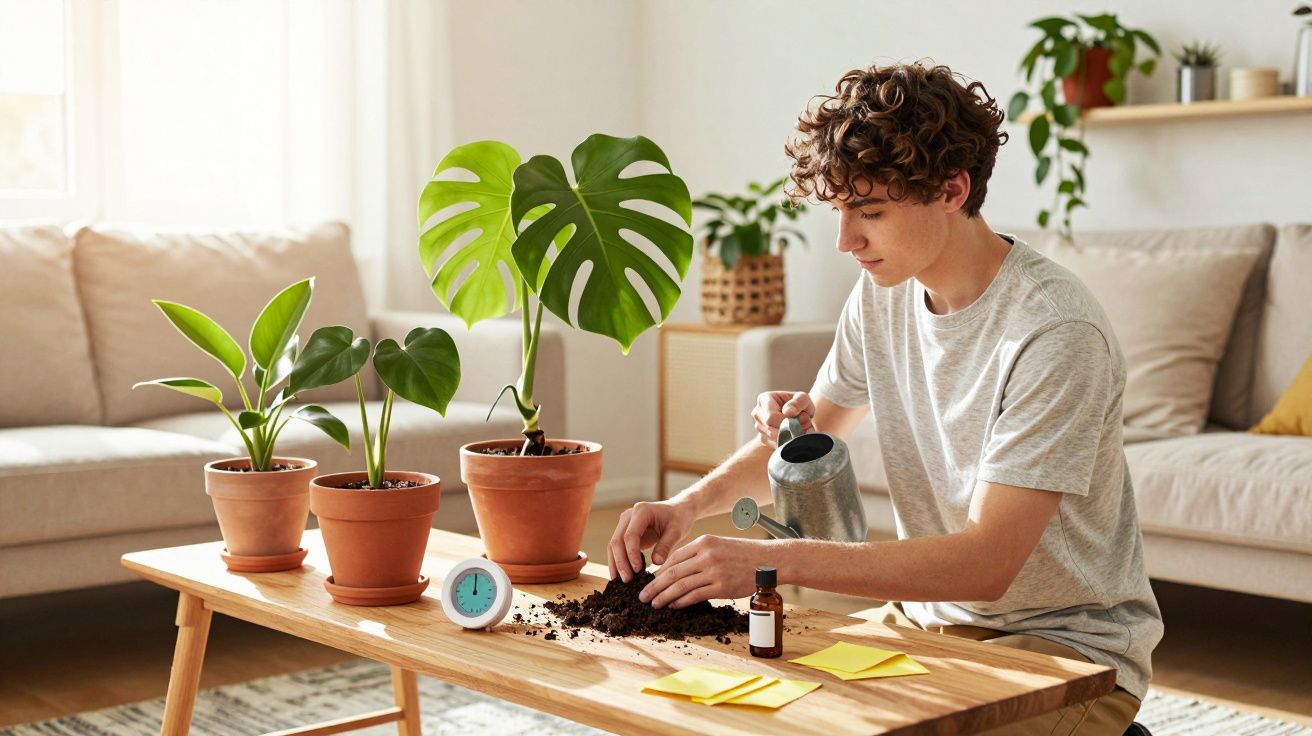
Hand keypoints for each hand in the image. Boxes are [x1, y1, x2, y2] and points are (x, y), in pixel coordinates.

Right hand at [607, 500, 695, 582]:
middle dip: (620, 562)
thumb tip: (656, 562)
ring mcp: (624, 523)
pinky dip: (619, 561)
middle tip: (627, 581)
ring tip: (621, 582)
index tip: (637, 570)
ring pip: (614, 545)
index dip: (631, 554)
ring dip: (616, 564)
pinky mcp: (625, 532)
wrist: (678, 510)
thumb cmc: (678, 519)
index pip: (630, 535)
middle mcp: (628, 516)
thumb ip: (666, 545)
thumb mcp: (676, 531)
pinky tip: (622, 575)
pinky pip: (618, 548)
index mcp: (641, 511)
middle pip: (617, 541)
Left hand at [639, 534, 764, 608]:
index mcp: (703, 543)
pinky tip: (673, 606)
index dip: (659, 572)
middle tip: (643, 596)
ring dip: (664, 596)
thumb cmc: (743, 554)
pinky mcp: (721, 587)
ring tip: (654, 603)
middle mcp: (706, 555)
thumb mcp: (718, 545)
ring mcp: (714, 572)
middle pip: (672, 572)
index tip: (650, 581)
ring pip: (681, 585)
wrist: (768, 561)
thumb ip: (698, 555)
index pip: (673, 558)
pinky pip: (695, 596)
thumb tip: (676, 570)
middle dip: (655, 586)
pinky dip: (681, 602)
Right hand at [752, 390, 814, 447]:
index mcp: (764, 399)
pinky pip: (774, 445)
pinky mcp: (763, 438)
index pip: (771, 417)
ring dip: (788, 436)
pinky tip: (792, 434)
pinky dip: (786, 442)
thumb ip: (798, 403)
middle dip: (788, 429)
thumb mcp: (803, 398)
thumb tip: (787, 412)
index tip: (798, 419)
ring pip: (772, 438)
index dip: (785, 422)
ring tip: (797, 428)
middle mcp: (757, 413)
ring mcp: (758, 426)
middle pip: (770, 429)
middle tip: (801, 425)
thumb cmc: (799, 404)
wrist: (798, 415)